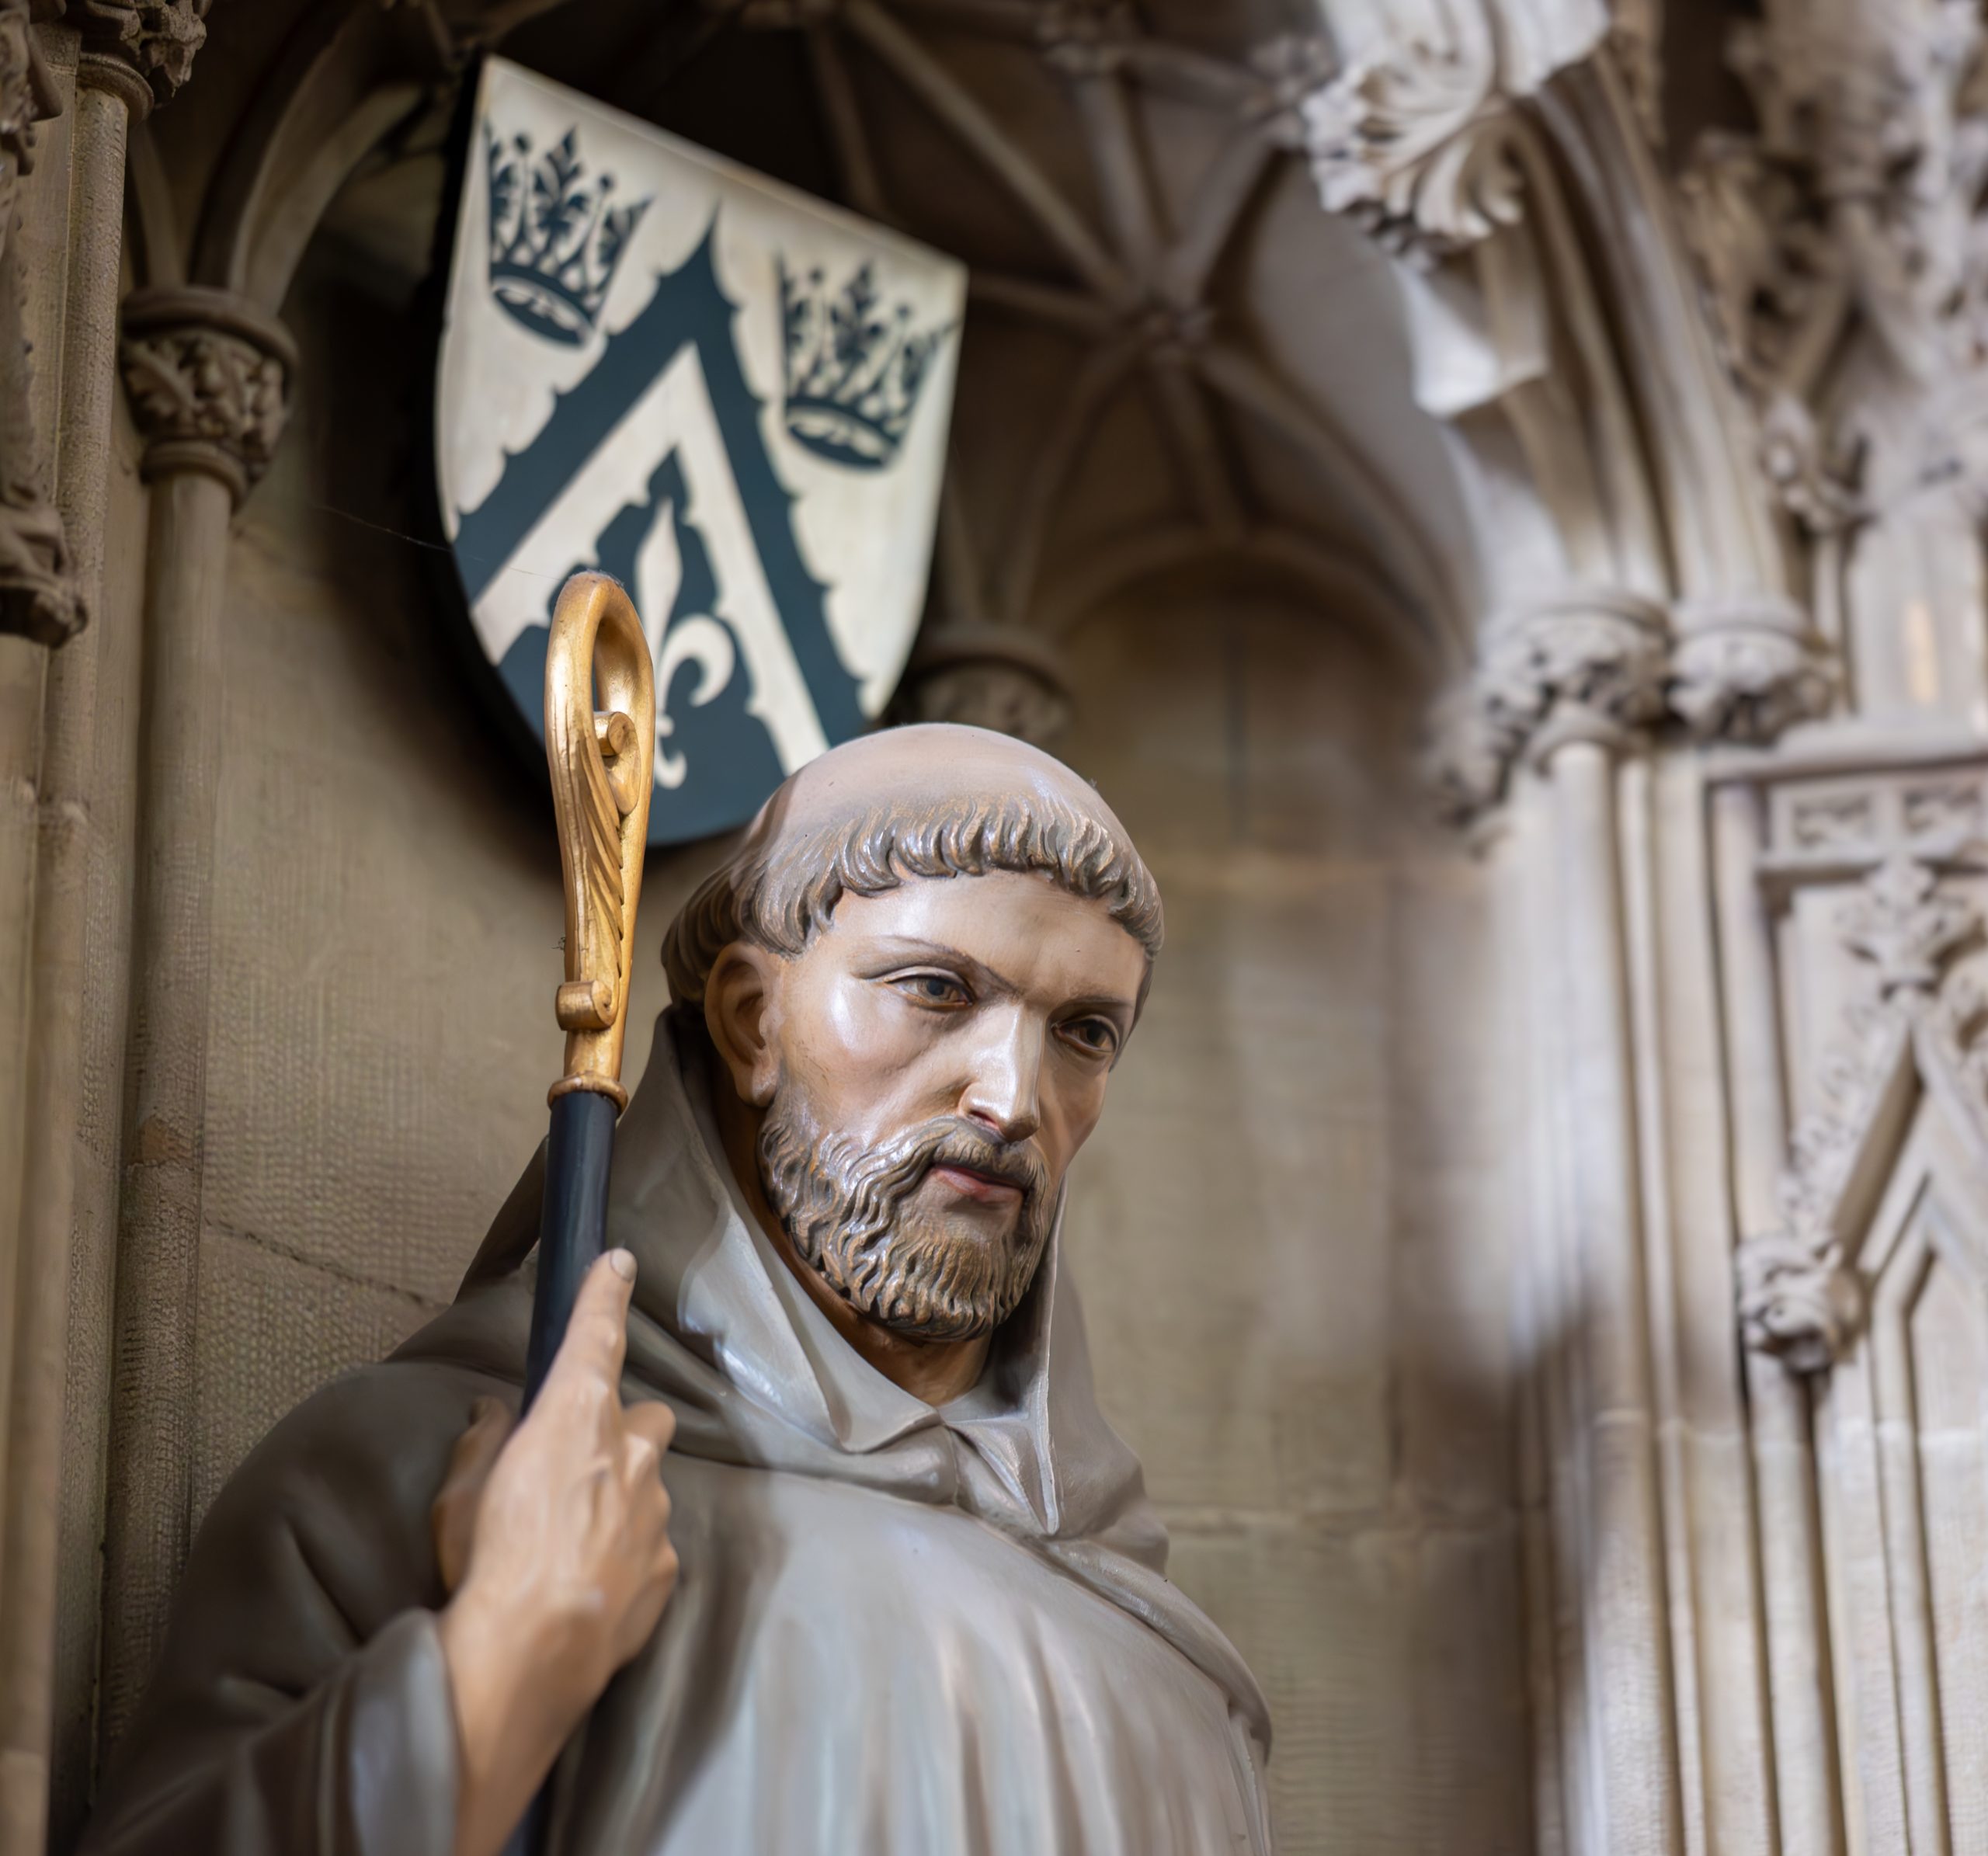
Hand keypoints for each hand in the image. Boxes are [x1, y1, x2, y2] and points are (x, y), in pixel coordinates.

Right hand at [434, 1249, 678, 1855]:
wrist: (532, 1652)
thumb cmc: (488, 1562)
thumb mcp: (461, 1496)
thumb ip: (483, 1444)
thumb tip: (494, 1413)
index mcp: (576, 1417)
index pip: (597, 1335)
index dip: (605, 1294)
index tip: (618, 1262)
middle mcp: (631, 1453)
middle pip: (645, 1418)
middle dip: (623, 1432)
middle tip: (582, 1464)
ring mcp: (657, 1512)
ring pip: (651, 1486)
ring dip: (623, 1500)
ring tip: (574, 1543)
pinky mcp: (667, 1567)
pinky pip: (651, 1547)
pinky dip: (627, 1556)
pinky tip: (591, 1585)